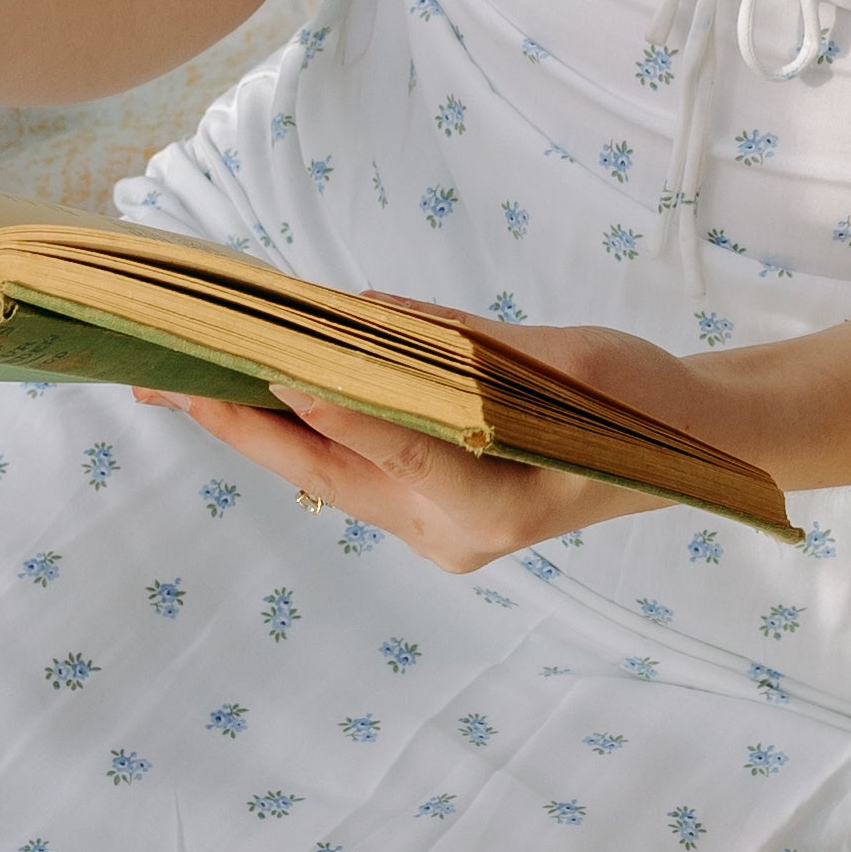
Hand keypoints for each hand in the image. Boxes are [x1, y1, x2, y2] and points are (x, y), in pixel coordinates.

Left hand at [139, 318, 728, 579]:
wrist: (685, 451)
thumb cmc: (634, 401)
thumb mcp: (555, 357)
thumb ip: (454, 346)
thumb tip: (357, 318)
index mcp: (494, 500)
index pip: (391, 446)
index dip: (327, 404)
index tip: (270, 369)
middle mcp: (454, 530)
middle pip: (328, 470)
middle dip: (242, 424)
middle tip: (165, 382)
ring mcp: (440, 533)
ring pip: (329, 474)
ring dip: (261, 429)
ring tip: (190, 383)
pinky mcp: (434, 520)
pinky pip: (354, 473)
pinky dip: (309, 431)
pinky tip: (262, 394)